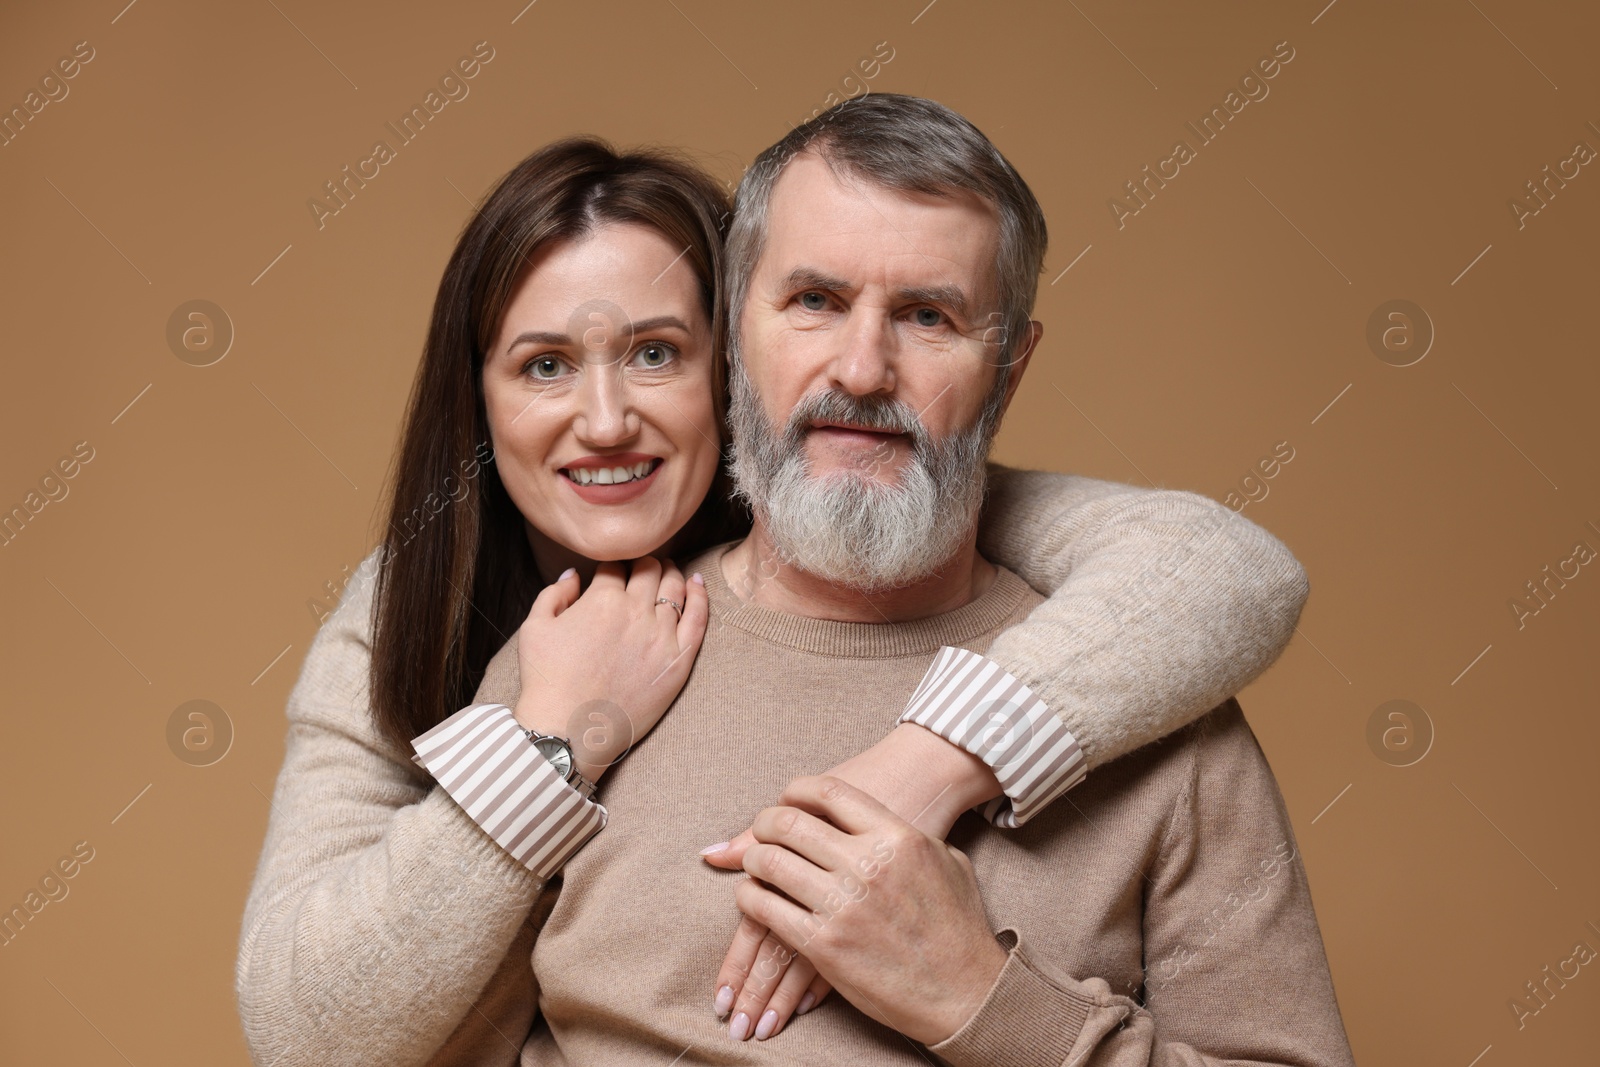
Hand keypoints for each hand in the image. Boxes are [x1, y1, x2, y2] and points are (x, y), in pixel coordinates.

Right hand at [512, 558, 706, 782]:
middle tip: (643, 566)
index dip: (611, 566)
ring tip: (667, 571)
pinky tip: (697, 583)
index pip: (614, 566)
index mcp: (601, 600)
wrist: (569, 729)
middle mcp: (635, 612)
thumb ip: (554, 593)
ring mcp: (660, 636)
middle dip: (644, 562)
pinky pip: (698, 618)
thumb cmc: (547, 681)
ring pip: (675, 588)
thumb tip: (574, 574)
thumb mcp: (534, 628)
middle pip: (648, 570)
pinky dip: (700, 595)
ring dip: (671, 573)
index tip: (611, 573)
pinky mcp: (678, 661)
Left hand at [731, 775, 1007, 1046]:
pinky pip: (765, 909)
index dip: (798, 791)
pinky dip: (750, 898)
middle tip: (762, 831)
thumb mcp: (945, 861)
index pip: (830, 792)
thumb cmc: (959, 927)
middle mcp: (867, 864)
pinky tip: (754, 898)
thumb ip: (906, 835)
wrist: (965, 992)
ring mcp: (842, 905)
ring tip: (756, 863)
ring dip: (753, 859)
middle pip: (790, 822)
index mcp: (897, 836)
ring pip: (770, 862)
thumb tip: (876, 821)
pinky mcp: (822, 945)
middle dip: (766, 822)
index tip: (788, 798)